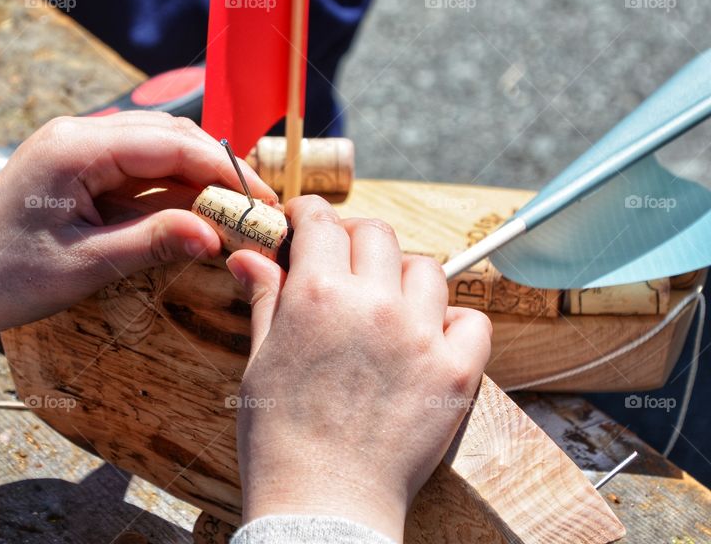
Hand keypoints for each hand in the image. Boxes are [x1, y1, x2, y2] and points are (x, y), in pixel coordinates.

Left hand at [0, 112, 274, 409]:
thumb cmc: (5, 277)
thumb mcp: (86, 265)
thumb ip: (154, 240)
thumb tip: (216, 233)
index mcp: (75, 148)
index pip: (170, 144)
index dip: (223, 170)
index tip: (260, 200)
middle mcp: (76, 134)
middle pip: (168, 137)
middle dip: (216, 170)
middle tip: (255, 208)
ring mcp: (75, 147)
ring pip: (155, 149)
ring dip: (195, 177)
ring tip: (231, 211)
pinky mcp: (75, 167)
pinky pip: (135, 168)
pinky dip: (167, 188)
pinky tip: (191, 212)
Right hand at [226, 196, 491, 540]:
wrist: (322, 504)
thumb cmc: (280, 437)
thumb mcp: (260, 359)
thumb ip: (265, 298)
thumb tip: (248, 256)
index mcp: (317, 293)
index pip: (322, 220)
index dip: (310, 215)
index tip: (306, 224)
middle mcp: (373, 303)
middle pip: (377, 233)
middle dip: (354, 240)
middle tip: (342, 265)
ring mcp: (420, 335)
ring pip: (426, 268)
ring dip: (402, 277)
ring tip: (385, 305)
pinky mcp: (456, 371)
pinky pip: (470, 319)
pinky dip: (453, 321)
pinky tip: (427, 338)